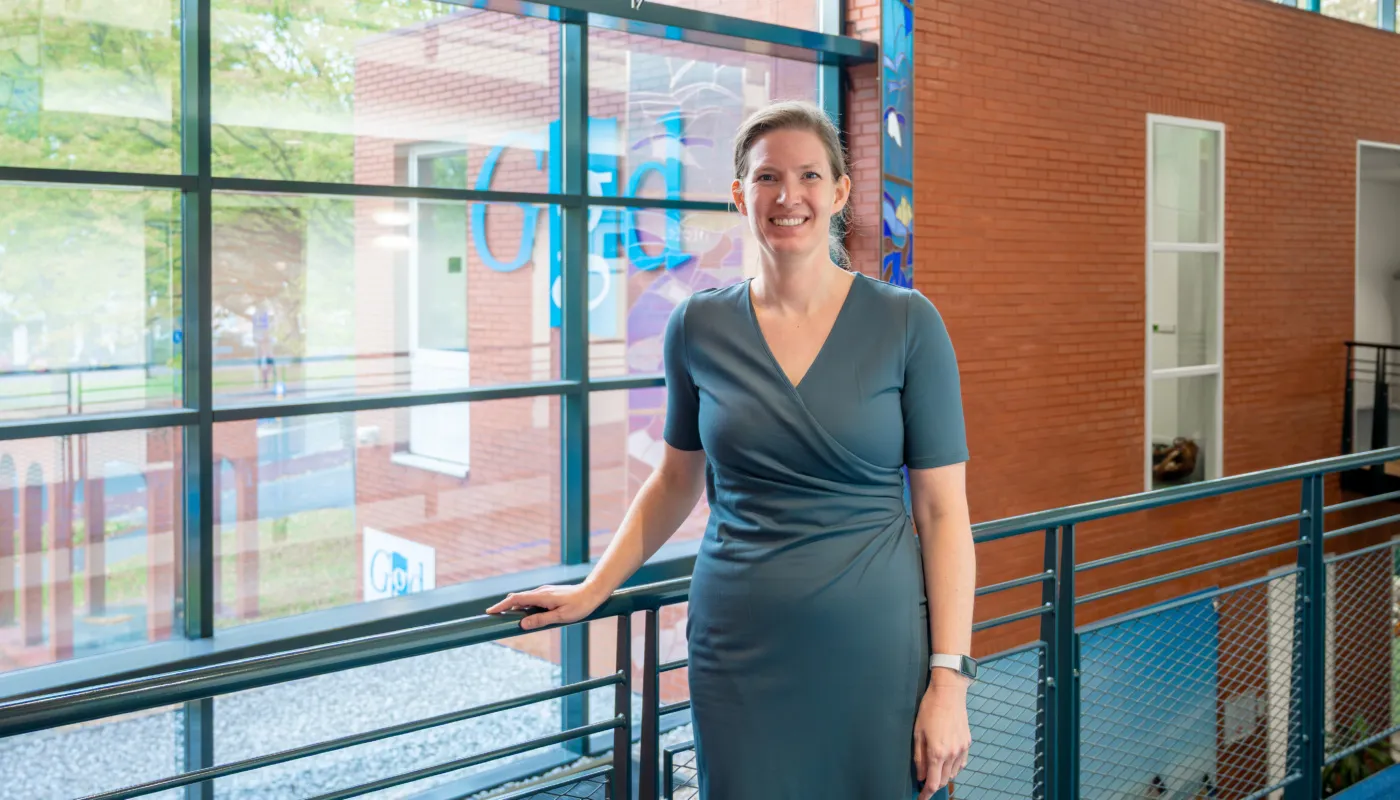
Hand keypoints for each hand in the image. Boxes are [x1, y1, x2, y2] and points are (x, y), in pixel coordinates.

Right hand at [484, 583, 607, 630]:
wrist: (593, 592)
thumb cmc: (579, 606)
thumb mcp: (561, 616)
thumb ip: (541, 620)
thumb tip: (522, 624)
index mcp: (541, 596)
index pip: (516, 599)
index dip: (502, 605)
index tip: (490, 611)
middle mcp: (541, 592)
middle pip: (518, 598)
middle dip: (505, 607)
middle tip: (494, 617)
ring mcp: (545, 592)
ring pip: (525, 599)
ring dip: (515, 607)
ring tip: (506, 619)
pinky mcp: (549, 594)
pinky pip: (532, 600)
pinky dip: (524, 606)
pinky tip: (525, 615)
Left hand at [913, 683, 971, 799]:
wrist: (949, 693)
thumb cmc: (930, 709)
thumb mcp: (917, 733)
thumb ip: (919, 757)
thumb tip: (920, 776)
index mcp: (937, 752)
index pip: (933, 782)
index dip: (926, 794)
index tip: (921, 798)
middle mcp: (951, 754)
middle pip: (944, 780)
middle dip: (933, 784)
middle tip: (924, 781)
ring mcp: (961, 749)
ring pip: (953, 773)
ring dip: (943, 776)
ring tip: (934, 770)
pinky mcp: (967, 743)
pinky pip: (961, 763)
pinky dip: (954, 768)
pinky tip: (947, 764)